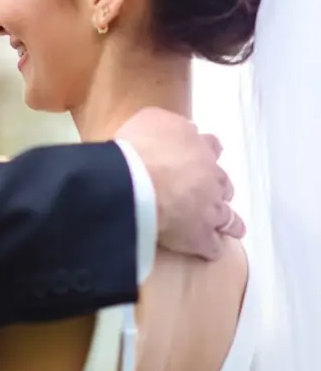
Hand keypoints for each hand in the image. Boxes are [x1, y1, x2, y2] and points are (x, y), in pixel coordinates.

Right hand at [115, 107, 244, 260]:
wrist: (136, 181)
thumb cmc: (141, 146)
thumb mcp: (151, 118)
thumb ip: (166, 124)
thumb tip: (170, 130)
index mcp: (198, 145)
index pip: (210, 146)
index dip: (207, 151)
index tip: (204, 155)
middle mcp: (211, 176)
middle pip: (223, 182)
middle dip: (219, 187)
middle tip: (212, 192)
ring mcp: (209, 208)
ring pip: (228, 217)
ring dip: (229, 221)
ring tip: (233, 228)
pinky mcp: (200, 236)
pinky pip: (211, 246)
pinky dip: (211, 248)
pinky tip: (209, 252)